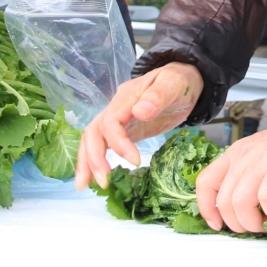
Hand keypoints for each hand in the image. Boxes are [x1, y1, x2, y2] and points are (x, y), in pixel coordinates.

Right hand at [74, 62, 202, 189]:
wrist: (183, 81)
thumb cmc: (179, 82)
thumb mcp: (173, 84)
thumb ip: (158, 96)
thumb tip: (139, 111)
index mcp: (127, 97)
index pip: (111, 121)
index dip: (118, 143)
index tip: (135, 161)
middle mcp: (116, 108)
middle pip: (94, 132)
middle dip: (94, 158)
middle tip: (104, 182)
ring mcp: (117, 119)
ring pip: (92, 140)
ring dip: (87, 162)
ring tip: (83, 186)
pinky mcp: (123, 130)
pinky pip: (103, 145)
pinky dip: (95, 161)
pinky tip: (92, 178)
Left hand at [195, 92, 266, 233]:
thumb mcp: (262, 155)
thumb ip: (249, 176)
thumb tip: (242, 211)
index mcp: (236, 153)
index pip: (206, 182)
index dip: (207, 209)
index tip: (218, 224)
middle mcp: (245, 155)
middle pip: (225, 201)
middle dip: (239, 223)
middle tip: (257, 225)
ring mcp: (263, 159)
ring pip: (241, 202)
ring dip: (255, 221)